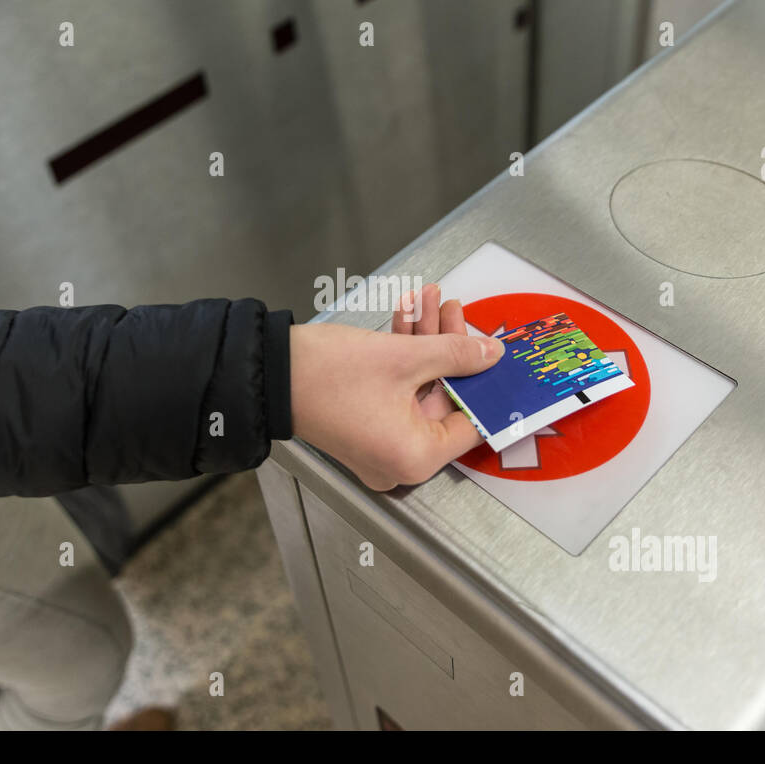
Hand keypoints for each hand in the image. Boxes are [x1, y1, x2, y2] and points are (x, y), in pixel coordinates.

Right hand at [290, 284, 502, 490]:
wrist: (267, 373)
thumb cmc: (329, 374)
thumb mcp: (403, 357)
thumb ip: (455, 354)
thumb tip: (490, 356)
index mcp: (415, 458)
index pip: (470, 423)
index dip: (486, 383)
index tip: (497, 355)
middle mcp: (399, 461)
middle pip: (444, 400)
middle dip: (449, 348)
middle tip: (454, 311)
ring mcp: (381, 445)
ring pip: (420, 389)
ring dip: (426, 344)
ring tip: (432, 301)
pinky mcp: (366, 426)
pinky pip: (398, 392)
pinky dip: (405, 358)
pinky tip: (409, 316)